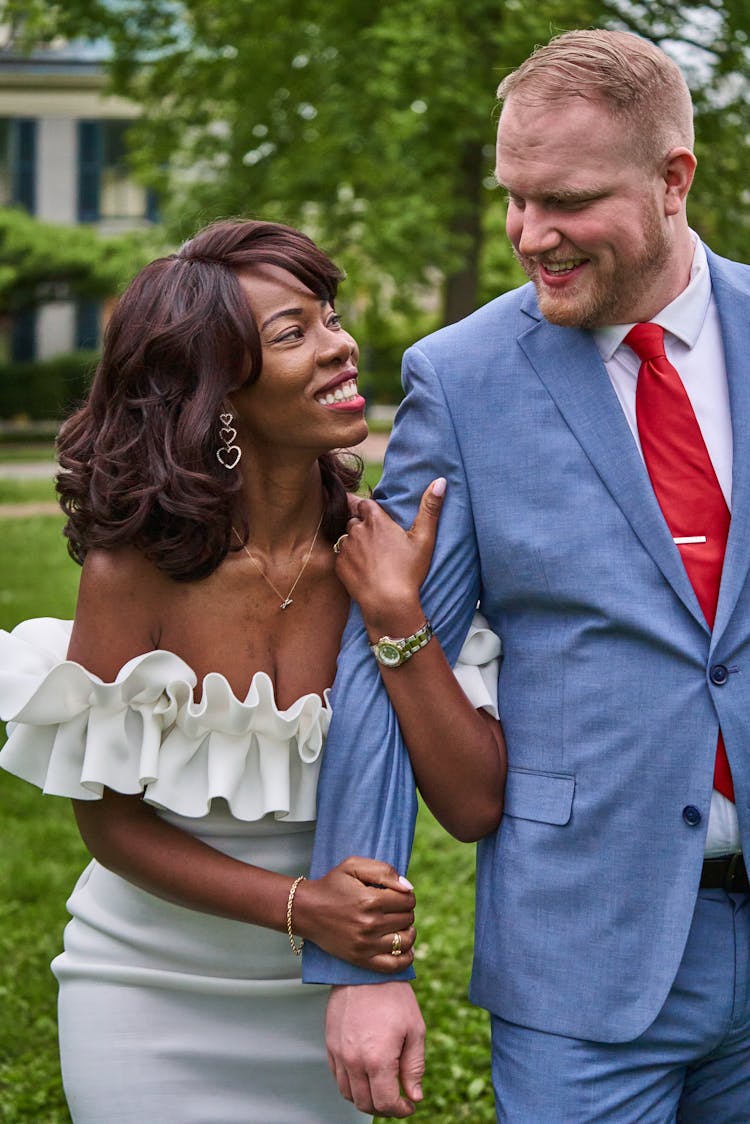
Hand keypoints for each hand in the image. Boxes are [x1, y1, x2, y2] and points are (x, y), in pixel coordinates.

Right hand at [294, 857, 416, 972]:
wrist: (306, 910)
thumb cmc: (332, 885)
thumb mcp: (353, 865)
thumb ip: (384, 871)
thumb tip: (408, 888)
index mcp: (370, 899)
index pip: (408, 900)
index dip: (406, 895)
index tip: (396, 894)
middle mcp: (370, 924)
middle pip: (408, 919)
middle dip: (405, 911)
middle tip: (392, 908)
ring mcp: (366, 944)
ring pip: (406, 940)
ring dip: (407, 931)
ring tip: (399, 925)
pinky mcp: (361, 959)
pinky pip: (394, 966)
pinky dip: (405, 958)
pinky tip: (404, 948)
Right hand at [326, 982, 425, 1116]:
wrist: (364, 970)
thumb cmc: (394, 997)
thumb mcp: (415, 1030)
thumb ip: (414, 1067)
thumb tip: (414, 1097)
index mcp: (378, 1060)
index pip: (386, 1103)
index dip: (400, 1110)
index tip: (410, 1105)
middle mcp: (354, 1061)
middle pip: (365, 1103)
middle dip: (384, 1108)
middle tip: (397, 1100)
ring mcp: (339, 1054)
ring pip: (348, 1093)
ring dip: (366, 1098)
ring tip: (382, 1089)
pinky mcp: (330, 1044)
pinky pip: (337, 1076)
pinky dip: (351, 1084)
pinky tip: (366, 1074)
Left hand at [335, 478, 445, 630]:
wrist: (389, 603)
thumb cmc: (408, 571)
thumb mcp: (424, 539)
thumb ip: (430, 508)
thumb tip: (441, 481)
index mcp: (376, 520)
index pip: (365, 504)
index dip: (371, 511)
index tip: (379, 521)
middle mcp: (356, 530)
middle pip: (354, 519)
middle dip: (362, 526)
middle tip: (377, 542)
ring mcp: (346, 548)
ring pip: (346, 537)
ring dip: (355, 542)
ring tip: (371, 557)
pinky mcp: (339, 565)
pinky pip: (341, 556)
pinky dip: (349, 560)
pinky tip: (363, 570)